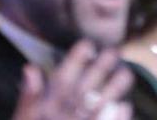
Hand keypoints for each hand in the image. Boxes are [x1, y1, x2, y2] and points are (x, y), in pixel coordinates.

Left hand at [12, 41, 132, 119]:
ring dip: (113, 90)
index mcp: (48, 107)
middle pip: (86, 88)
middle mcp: (67, 115)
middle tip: (115, 51)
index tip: (88, 44)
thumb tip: (30, 69)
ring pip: (100, 106)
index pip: (63, 79)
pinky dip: (118, 118)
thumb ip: (30, 102)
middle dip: (100, 69)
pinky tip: (126, 108)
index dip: (75, 61)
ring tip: (126, 75)